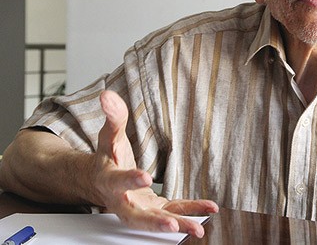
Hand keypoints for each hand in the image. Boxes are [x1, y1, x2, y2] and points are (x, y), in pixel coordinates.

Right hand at [92, 90, 217, 236]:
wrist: (100, 180)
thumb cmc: (107, 156)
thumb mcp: (109, 135)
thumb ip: (113, 116)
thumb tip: (106, 95)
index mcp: (109, 180)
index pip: (118, 180)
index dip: (130, 179)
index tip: (145, 176)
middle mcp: (123, 200)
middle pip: (135, 214)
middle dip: (152, 220)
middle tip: (171, 224)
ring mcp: (140, 207)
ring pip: (157, 219)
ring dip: (178, 224)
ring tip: (197, 228)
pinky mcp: (154, 208)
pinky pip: (174, 210)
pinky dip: (191, 210)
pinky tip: (210, 209)